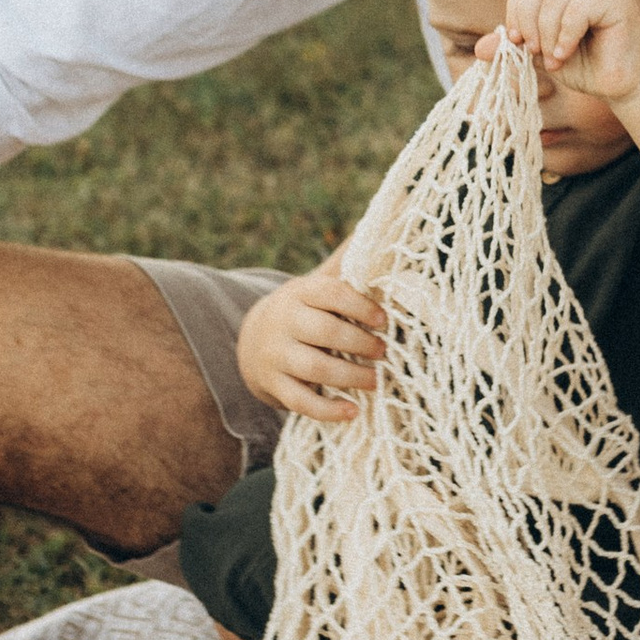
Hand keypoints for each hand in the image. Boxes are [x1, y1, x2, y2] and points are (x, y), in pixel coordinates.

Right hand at [236, 265, 388, 423]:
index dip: (361, 306)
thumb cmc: (304, 310)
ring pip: (315, 368)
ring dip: (351, 376)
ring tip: (377, 380)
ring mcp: (276, 355)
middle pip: (325, 332)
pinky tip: (353, 411)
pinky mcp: (273, 386)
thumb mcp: (318, 285)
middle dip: (360, 343)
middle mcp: (284, 322)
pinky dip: (328, 410)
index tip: (385, 320)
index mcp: (300, 293)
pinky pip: (301, 402)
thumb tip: (383, 228)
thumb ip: (346, 264)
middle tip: (384, 351)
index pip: (331, 294)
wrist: (253, 341)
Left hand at [491, 0, 639, 108]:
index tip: (517, 43)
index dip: (515, 13)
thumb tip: (479, 48)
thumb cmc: (587, 69)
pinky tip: (565, 54)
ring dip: (547, 34)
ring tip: (554, 60)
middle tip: (533, 51)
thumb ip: (515, 48)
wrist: (624, 86)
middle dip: (527, 21)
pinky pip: (579, 8)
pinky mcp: (616, 0)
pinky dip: (565, 34)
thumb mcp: (543, 57)